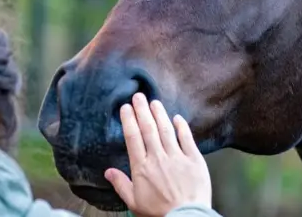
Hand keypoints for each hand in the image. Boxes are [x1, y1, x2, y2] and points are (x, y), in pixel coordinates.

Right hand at [104, 93, 211, 216]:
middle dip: (142, 110)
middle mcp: (158, 158)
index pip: (133, 138)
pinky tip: (177, 118)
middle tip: (138, 96)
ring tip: (154, 102)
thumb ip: (121, 184)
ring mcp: (177, 158)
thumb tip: (108, 171)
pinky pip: (187, 139)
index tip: (126, 108)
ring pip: (166, 130)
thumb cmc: (159, 213)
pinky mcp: (194, 160)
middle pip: (148, 129)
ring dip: (159, 114)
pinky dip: (182, 127)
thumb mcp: (134, 202)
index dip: (129, 120)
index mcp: (142, 168)